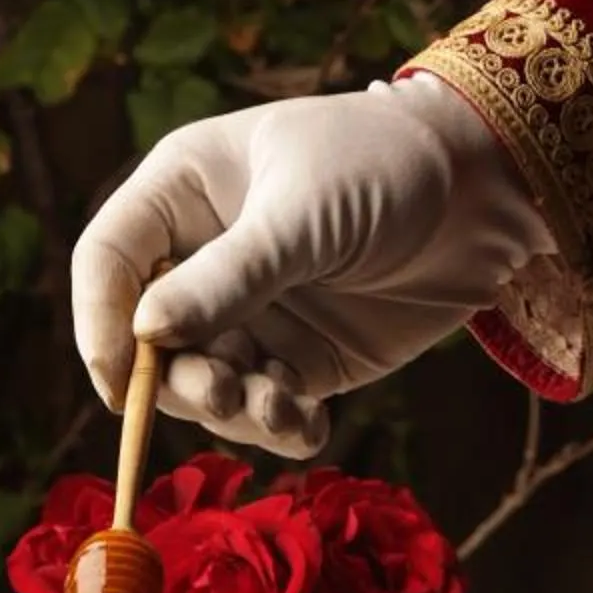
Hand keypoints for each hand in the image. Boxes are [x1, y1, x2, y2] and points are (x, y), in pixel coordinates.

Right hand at [69, 75, 552, 456]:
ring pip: (206, 382)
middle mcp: (205, 257)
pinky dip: (279, 428)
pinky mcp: (301, 357)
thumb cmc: (384, 164)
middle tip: (222, 395)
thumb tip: (146, 334)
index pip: (110, 260)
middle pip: (149, 338)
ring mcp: (252, 311)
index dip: (100, 321)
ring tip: (278, 411)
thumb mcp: (302, 214)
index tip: (120, 381)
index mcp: (183, 193)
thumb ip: (227, 277)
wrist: (491, 188)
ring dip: (231, 410)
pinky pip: (265, 407)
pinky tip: (308, 428)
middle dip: (178, 379)